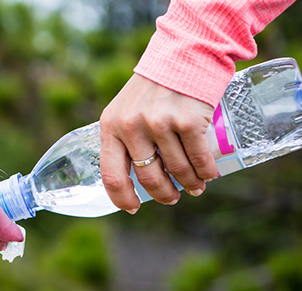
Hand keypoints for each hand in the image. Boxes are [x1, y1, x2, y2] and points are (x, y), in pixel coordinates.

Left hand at [99, 73, 217, 212]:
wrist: (183, 53)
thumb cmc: (153, 87)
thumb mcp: (125, 109)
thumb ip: (124, 137)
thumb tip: (133, 177)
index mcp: (110, 127)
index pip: (111, 175)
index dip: (122, 198)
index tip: (134, 208)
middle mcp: (131, 127)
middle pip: (148, 178)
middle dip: (164, 194)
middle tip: (172, 197)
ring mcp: (159, 124)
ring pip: (177, 170)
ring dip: (190, 183)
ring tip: (195, 187)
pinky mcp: (187, 121)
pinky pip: (198, 158)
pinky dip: (206, 172)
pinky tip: (209, 175)